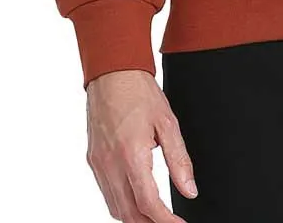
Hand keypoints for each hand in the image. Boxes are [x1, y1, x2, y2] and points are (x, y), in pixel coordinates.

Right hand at [85, 69, 197, 221]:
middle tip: (170, 221)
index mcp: (131, 155)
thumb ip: (179, 160)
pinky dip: (121, 205)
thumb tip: (189, 189)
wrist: (112, 74)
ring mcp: (98, 165)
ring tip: (156, 216)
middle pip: (129, 213)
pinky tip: (136, 201)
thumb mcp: (168, 123)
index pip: (148, 203)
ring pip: (115, 208)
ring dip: (135, 218)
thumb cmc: (140, 93)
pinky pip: (106, 193)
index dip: (165, 221)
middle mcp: (110, 165)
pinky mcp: (93, 161)